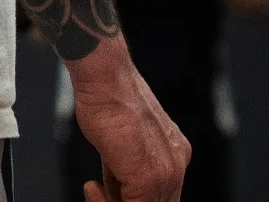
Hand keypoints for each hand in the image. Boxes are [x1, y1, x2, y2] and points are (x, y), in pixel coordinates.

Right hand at [69, 36, 189, 201]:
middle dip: (121, 201)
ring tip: (94, 191)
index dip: (129, 197)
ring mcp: (165, 173)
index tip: (106, 192)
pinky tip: (93, 188)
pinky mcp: (148, 179)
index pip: (160, 195)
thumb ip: (127, 170)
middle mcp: (175, 164)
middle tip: (98, 194)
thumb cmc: (108, 98)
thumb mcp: (123, 142)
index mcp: (174, 152)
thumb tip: (114, 194)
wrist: (106, 78)